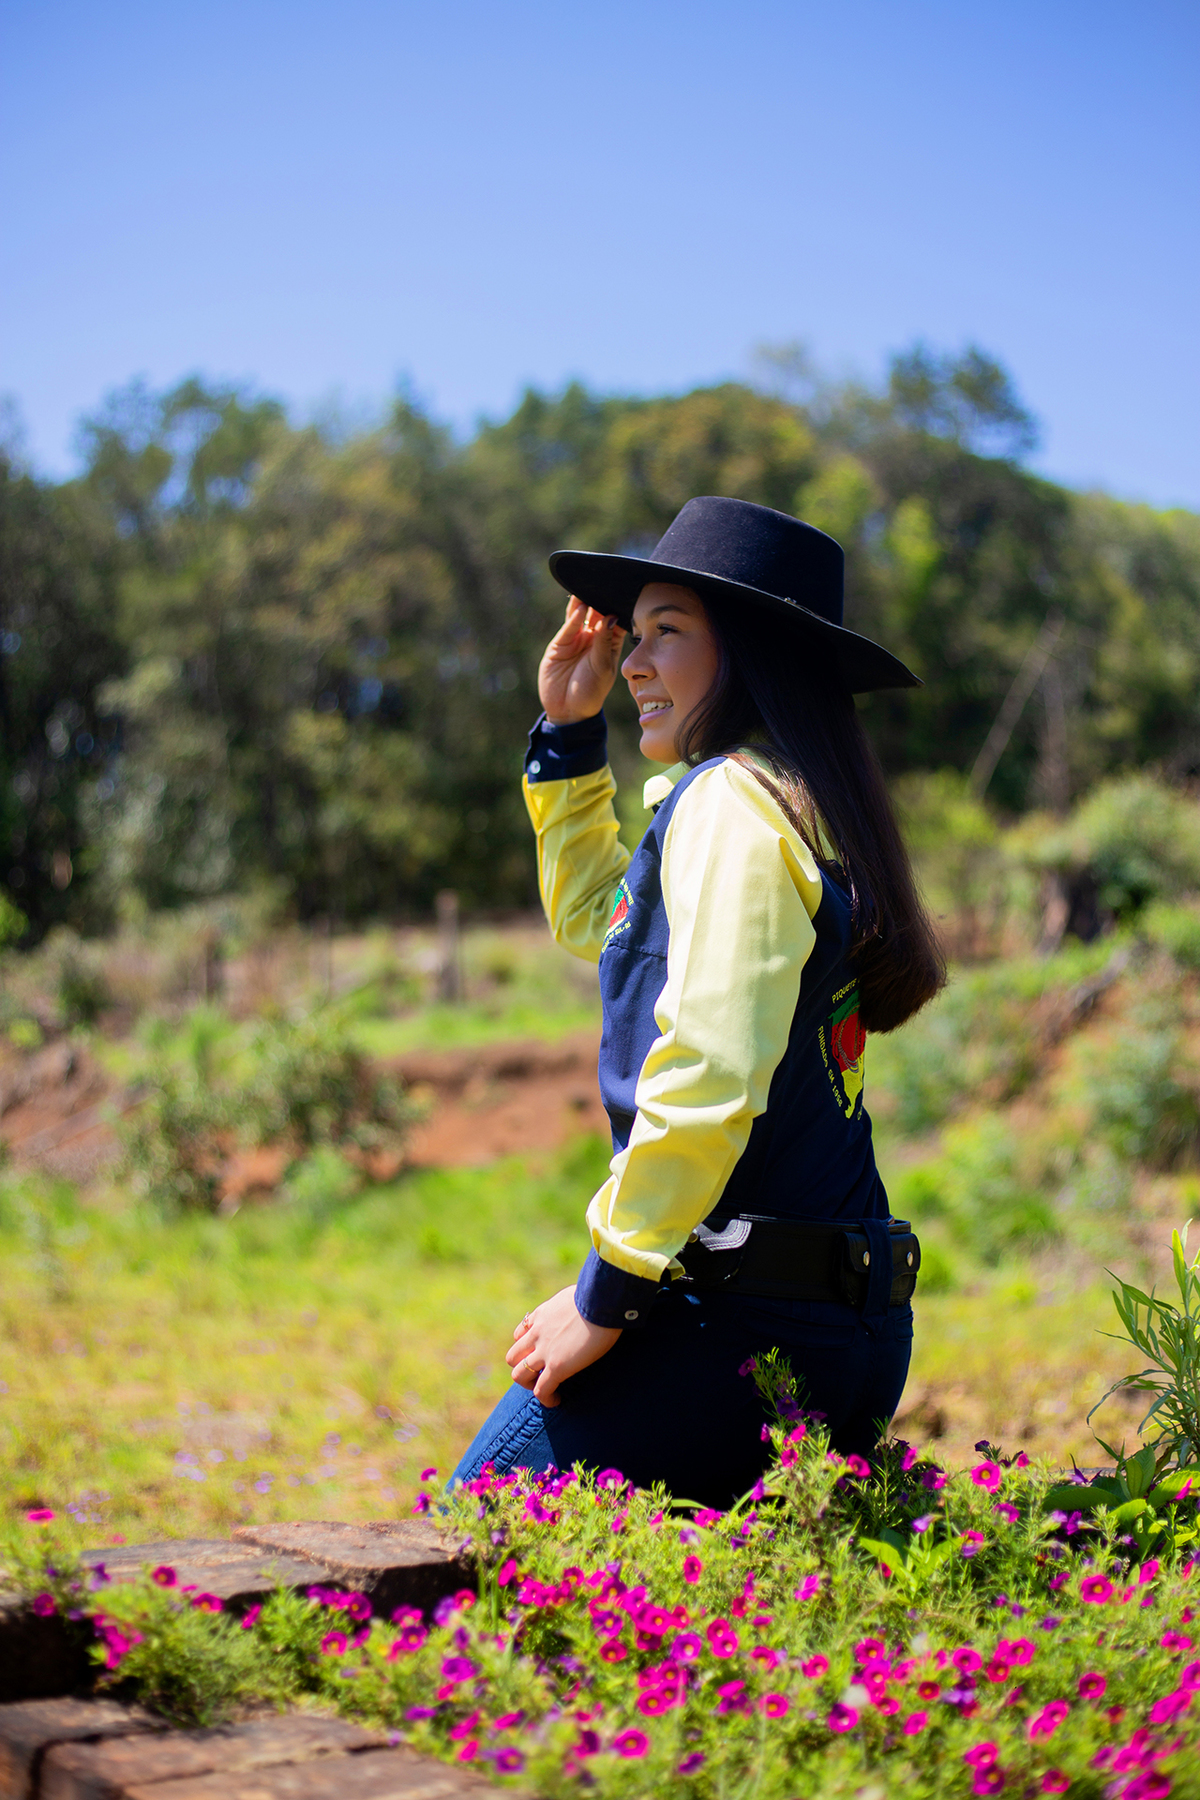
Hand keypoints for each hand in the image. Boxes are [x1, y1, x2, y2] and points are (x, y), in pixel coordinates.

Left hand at [507, 1285, 620, 1406]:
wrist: (601, 1300)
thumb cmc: (598, 1293)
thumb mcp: (577, 1293)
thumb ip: (574, 1303)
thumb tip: (589, 1301)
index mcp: (542, 1314)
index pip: (521, 1332)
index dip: (527, 1345)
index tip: (540, 1352)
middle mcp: (537, 1333)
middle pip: (513, 1356)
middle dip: (522, 1367)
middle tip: (540, 1373)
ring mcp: (544, 1351)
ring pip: (519, 1374)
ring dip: (529, 1384)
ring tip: (545, 1389)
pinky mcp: (556, 1366)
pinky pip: (541, 1390)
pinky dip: (546, 1399)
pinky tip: (556, 1401)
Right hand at [538, 598, 625, 724]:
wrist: (568, 710)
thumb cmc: (591, 691)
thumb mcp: (602, 667)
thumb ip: (605, 642)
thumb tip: (610, 617)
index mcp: (610, 644)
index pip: (616, 620)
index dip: (619, 607)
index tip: (623, 592)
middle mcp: (593, 639)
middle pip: (598, 614)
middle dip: (601, 600)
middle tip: (606, 584)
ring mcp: (576, 640)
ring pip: (581, 616)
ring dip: (585, 603)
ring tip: (590, 588)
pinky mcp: (560, 644)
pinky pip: (568, 627)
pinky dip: (573, 617)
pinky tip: (579, 607)